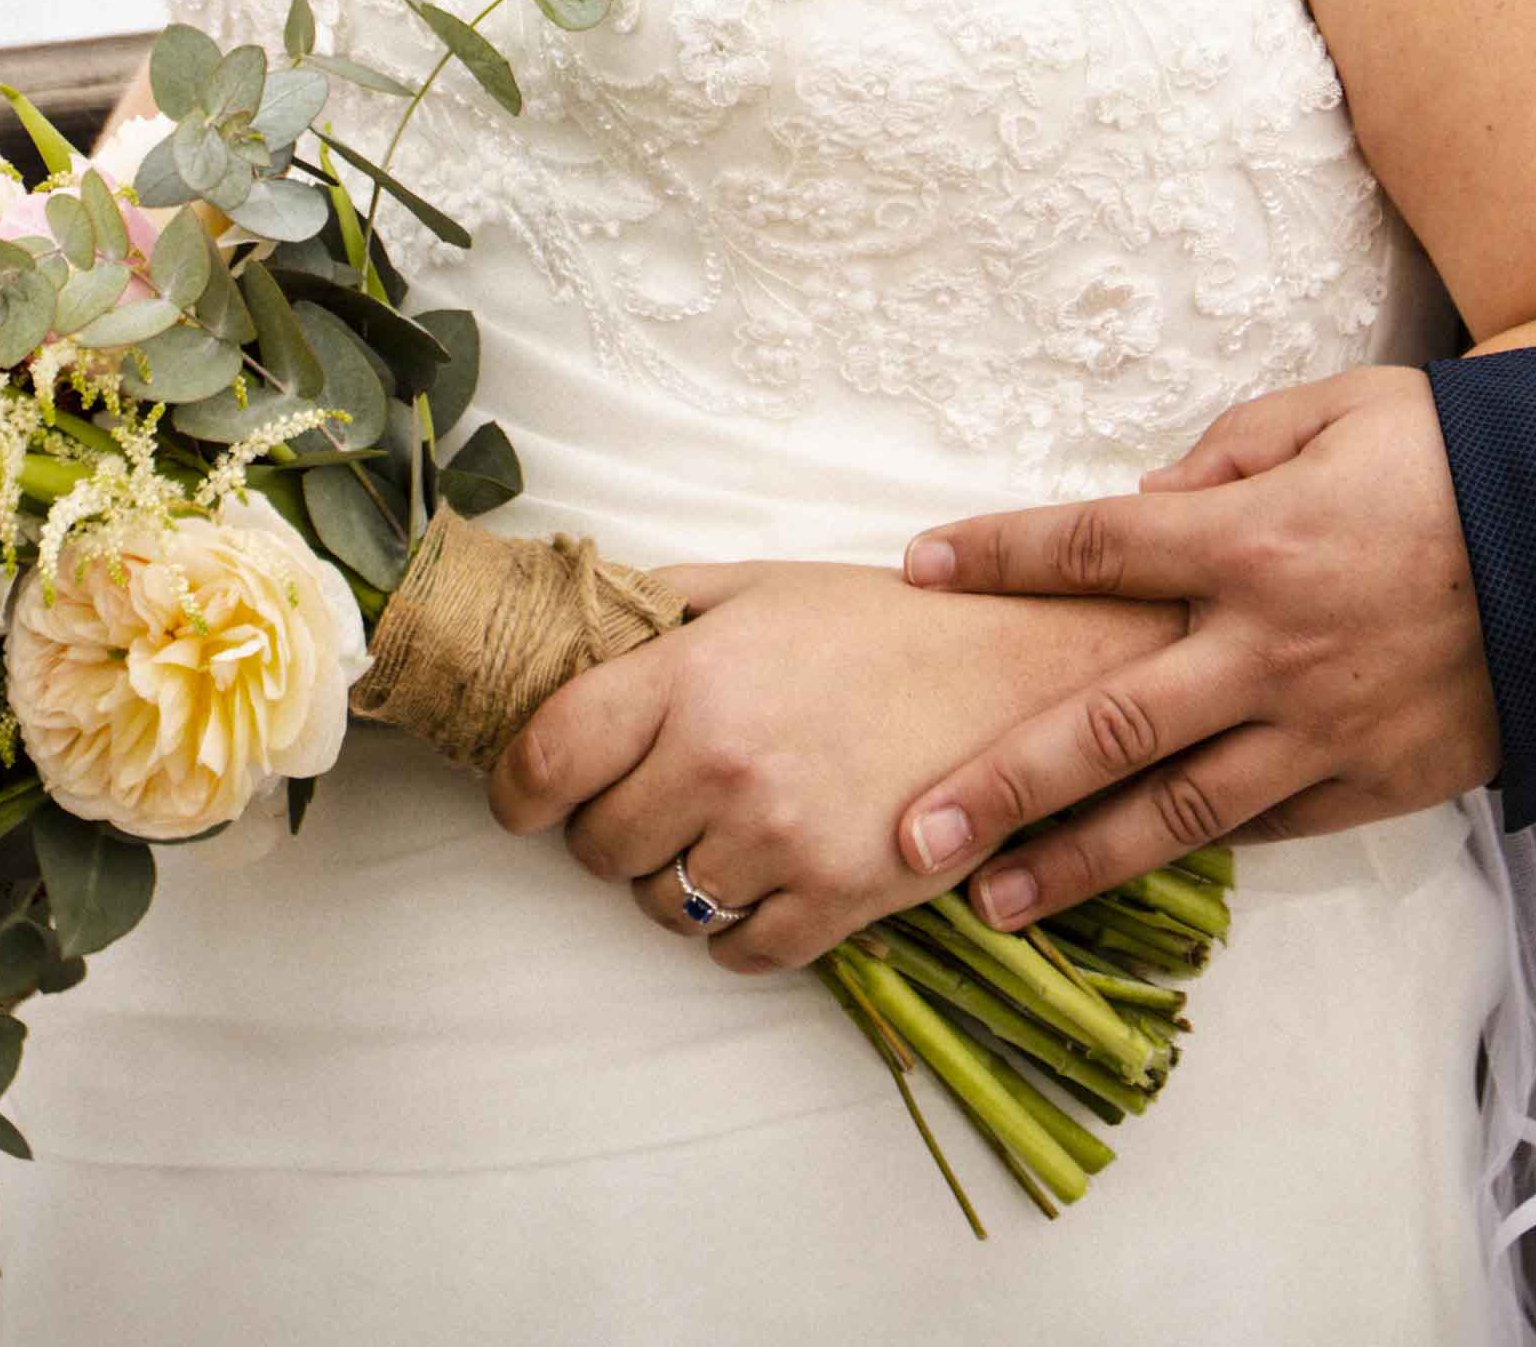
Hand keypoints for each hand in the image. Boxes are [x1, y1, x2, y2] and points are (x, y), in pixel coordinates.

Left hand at [484, 561, 1175, 975]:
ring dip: (675, 878)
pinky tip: (769, 874)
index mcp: (694, 677)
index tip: (525, 798)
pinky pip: (737, 952)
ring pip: (664, 907)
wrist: (1019, 675)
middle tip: (655, 798)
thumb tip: (578, 633)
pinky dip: (737, 926)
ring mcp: (782, 843)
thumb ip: (662, 607)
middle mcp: (726, 765)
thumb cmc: (887, 625)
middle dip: (610, 828)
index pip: (546, 758)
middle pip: (598, 848)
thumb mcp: (764, 584)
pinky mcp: (837, 903)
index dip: (516, 788)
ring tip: (726, 830)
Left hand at [893, 364, 1497, 930]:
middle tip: (909, 834)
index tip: (917, 565)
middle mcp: (1268, 647)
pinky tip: (1129, 874)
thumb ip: (1230, 447)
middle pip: (1102, 725)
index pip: (1091, 546)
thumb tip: (1146, 497)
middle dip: (998, 785)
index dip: (998, 554)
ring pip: (1171, 813)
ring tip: (990, 905)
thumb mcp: (1341, 408)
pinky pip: (1266, 826)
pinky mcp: (1373, 785)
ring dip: (1072, 864)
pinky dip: (1194, 849)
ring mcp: (1319, 730)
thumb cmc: (1463, 462)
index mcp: (1251, 537)